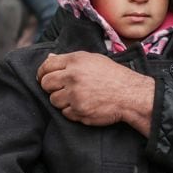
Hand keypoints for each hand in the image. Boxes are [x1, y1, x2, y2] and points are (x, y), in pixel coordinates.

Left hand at [37, 52, 153, 131]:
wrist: (130, 95)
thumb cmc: (113, 76)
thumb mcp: (93, 60)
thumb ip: (69, 60)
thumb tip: (49, 59)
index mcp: (75, 61)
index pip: (47, 66)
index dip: (42, 73)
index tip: (44, 78)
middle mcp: (72, 77)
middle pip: (46, 84)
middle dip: (50, 87)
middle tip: (61, 89)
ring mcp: (75, 95)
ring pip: (53, 100)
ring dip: (62, 101)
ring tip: (77, 98)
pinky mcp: (78, 111)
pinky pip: (65, 113)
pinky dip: (72, 112)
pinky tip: (85, 106)